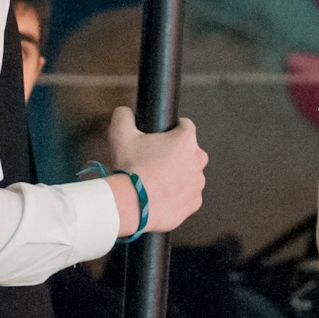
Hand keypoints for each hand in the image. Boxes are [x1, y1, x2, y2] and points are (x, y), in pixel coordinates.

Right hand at [104, 107, 206, 235]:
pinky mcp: (194, 202)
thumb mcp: (120, 134)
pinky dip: (177, 195)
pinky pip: (187, 195)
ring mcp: (198, 183)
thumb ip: (124, 115)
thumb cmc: (130, 169)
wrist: (132, 205)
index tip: (160, 138)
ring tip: (155, 181)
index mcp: (185, 139)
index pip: (185, 125)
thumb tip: (125, 112)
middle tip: (153, 162)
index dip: (171, 130)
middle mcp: (197, 159)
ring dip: (177, 175)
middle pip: (188, 151)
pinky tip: (161, 196)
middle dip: (175, 154)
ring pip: (189, 174)